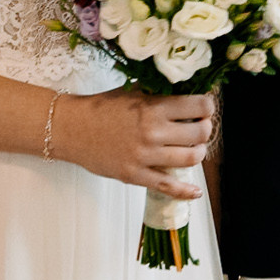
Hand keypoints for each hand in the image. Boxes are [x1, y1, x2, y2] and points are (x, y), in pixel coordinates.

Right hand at [56, 90, 214, 198]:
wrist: (72, 128)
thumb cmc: (101, 108)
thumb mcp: (132, 91)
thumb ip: (158, 91)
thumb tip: (186, 87)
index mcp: (153, 107)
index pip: (198, 106)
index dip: (208, 107)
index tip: (206, 108)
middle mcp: (152, 132)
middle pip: (199, 133)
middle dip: (205, 129)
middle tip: (201, 127)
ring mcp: (144, 156)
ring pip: (190, 158)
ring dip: (198, 153)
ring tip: (193, 148)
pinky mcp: (135, 176)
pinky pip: (167, 187)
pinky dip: (185, 191)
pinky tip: (195, 192)